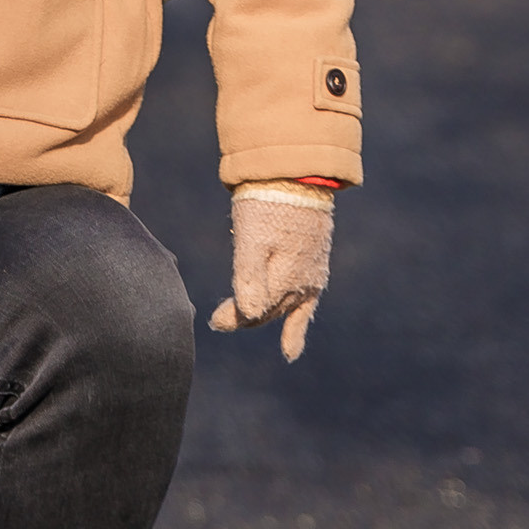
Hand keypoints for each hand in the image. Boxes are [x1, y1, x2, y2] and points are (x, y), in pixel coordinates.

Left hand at [208, 185, 333, 360]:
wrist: (298, 175)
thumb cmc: (267, 204)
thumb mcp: (251, 238)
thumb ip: (249, 277)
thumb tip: (250, 314)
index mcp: (283, 280)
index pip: (253, 311)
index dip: (233, 318)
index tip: (213, 321)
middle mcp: (301, 285)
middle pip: (267, 312)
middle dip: (245, 317)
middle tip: (220, 320)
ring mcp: (311, 277)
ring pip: (283, 308)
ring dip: (266, 317)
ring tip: (249, 328)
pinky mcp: (315, 267)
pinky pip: (305, 307)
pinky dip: (296, 329)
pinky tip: (290, 353)